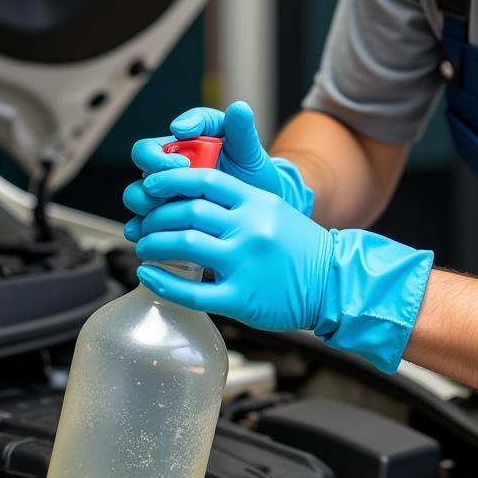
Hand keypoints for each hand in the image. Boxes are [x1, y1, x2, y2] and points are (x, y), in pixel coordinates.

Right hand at [124, 101, 312, 219]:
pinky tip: (149, 235)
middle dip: (153, 177)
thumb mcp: (249, 150)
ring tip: (166, 213)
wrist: (258, 203)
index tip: (183, 164)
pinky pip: (142, 224)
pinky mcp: (166, 219)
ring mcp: (165, 193)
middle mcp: (168, 167)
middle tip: (172, 188)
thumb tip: (238, 108)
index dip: (161, 155)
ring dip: (145, 203)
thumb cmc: (250, 171)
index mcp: (182, 145)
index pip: (154, 144)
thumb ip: (242, 129)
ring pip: (137, 195)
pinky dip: (141, 230)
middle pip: (141, 168)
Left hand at [128, 168, 433, 372]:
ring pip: (185, 246)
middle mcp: (250, 228)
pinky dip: (164, 283)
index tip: (151, 185)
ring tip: (145, 246)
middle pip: (189, 211)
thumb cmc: (300, 248)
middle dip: (157, 217)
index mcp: (257, 202)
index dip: (171, 180)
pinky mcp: (241, 297)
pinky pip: (193, 291)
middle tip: (144, 224)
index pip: (204, 180)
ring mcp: (245, 263)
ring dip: (155, 244)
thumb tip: (190, 196)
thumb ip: (238, 201)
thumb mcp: (273, 210)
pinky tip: (150, 276)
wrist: (333, 283)